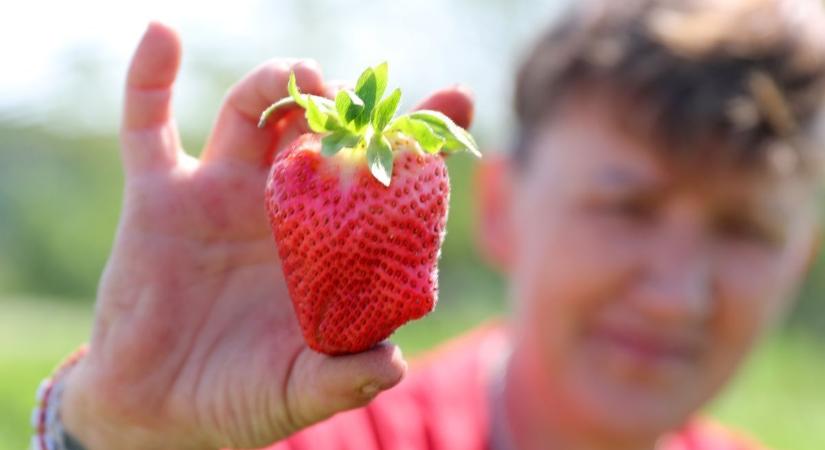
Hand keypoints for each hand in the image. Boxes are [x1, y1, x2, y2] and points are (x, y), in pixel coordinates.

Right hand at [60, 22, 473, 449]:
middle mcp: (282, 206)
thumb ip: (342, 379)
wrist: (156, 411)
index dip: (419, 137)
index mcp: (328, 245)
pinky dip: (150, 80)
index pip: (384, 178)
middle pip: (323, 130)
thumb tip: (391, 363)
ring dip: (277, 84)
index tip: (455, 98)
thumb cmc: (238, 399)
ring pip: (253, 114)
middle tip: (363, 98)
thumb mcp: (296, 393)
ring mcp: (221, 194)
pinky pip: (148, 126)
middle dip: (347, 104)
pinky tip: (161, 36)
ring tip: (300, 80)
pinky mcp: (159, 197)